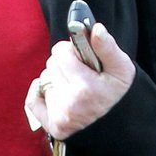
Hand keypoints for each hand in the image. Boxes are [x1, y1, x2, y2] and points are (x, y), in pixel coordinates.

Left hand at [23, 21, 135, 144]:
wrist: (119, 126)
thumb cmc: (119, 93)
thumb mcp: (122, 69)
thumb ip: (107, 47)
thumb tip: (95, 29)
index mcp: (85, 87)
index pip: (60, 51)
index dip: (72, 51)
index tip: (83, 59)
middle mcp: (70, 103)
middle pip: (51, 64)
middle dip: (65, 65)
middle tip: (82, 76)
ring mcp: (60, 116)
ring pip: (45, 79)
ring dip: (57, 80)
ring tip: (76, 89)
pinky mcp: (53, 126)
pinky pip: (33, 99)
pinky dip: (41, 94)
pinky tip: (58, 96)